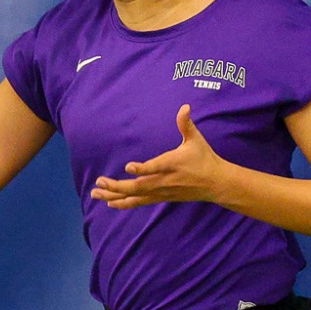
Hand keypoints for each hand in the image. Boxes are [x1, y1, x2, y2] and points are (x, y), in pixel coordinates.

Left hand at [89, 104, 229, 209]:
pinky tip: (109, 203)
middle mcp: (164, 180)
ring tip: (95, 193)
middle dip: (117, 186)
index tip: (128, 167)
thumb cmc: (204, 158)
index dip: (142, 168)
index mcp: (172, 164)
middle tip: (99, 182)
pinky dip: (124, 203)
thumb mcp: (196, 139)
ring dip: (114, 195)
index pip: (156, 167)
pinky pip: (139, 202)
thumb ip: (186, 124)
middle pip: (139, 186)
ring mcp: (161, 191)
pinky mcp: (159, 197)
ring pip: (135, 196)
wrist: (215, 183)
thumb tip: (185, 106)